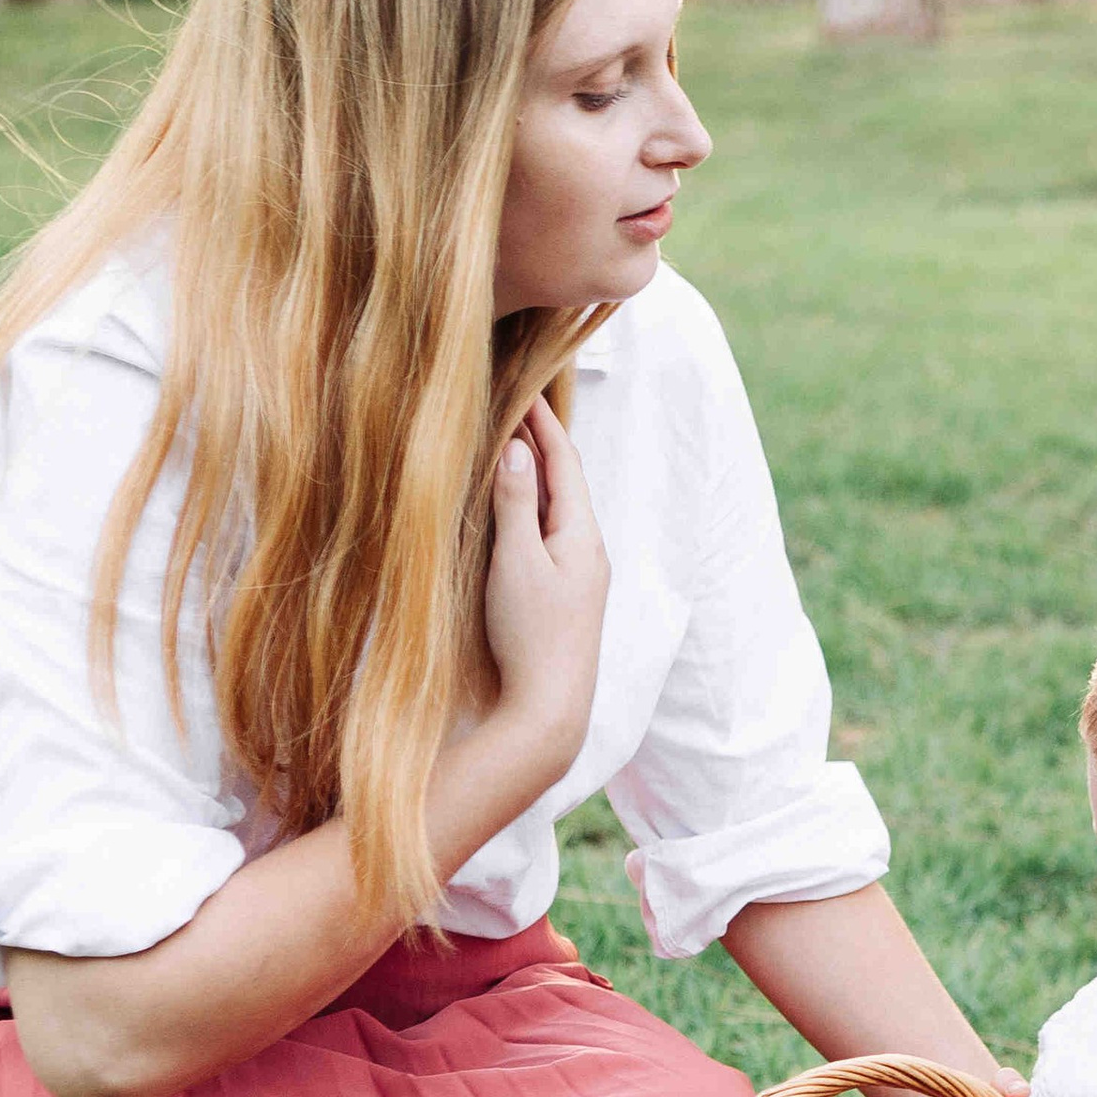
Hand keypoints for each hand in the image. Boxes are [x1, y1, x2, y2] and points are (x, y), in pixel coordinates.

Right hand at [483, 390, 608, 782]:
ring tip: (508, 444)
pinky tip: (510, 510)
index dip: (543, 423)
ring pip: (555, 510)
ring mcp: (578, 576)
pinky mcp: (562, 598)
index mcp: (583, 535)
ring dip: (533, 476)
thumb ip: (515, 505)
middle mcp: (588, 551)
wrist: (550, 710)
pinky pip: (546, 536)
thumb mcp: (517, 562)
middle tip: (512, 403)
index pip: (565, 462)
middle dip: (539, 442)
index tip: (524, 386)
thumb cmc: (531, 636)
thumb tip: (517, 451)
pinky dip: (528, 510)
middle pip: (564, 482)